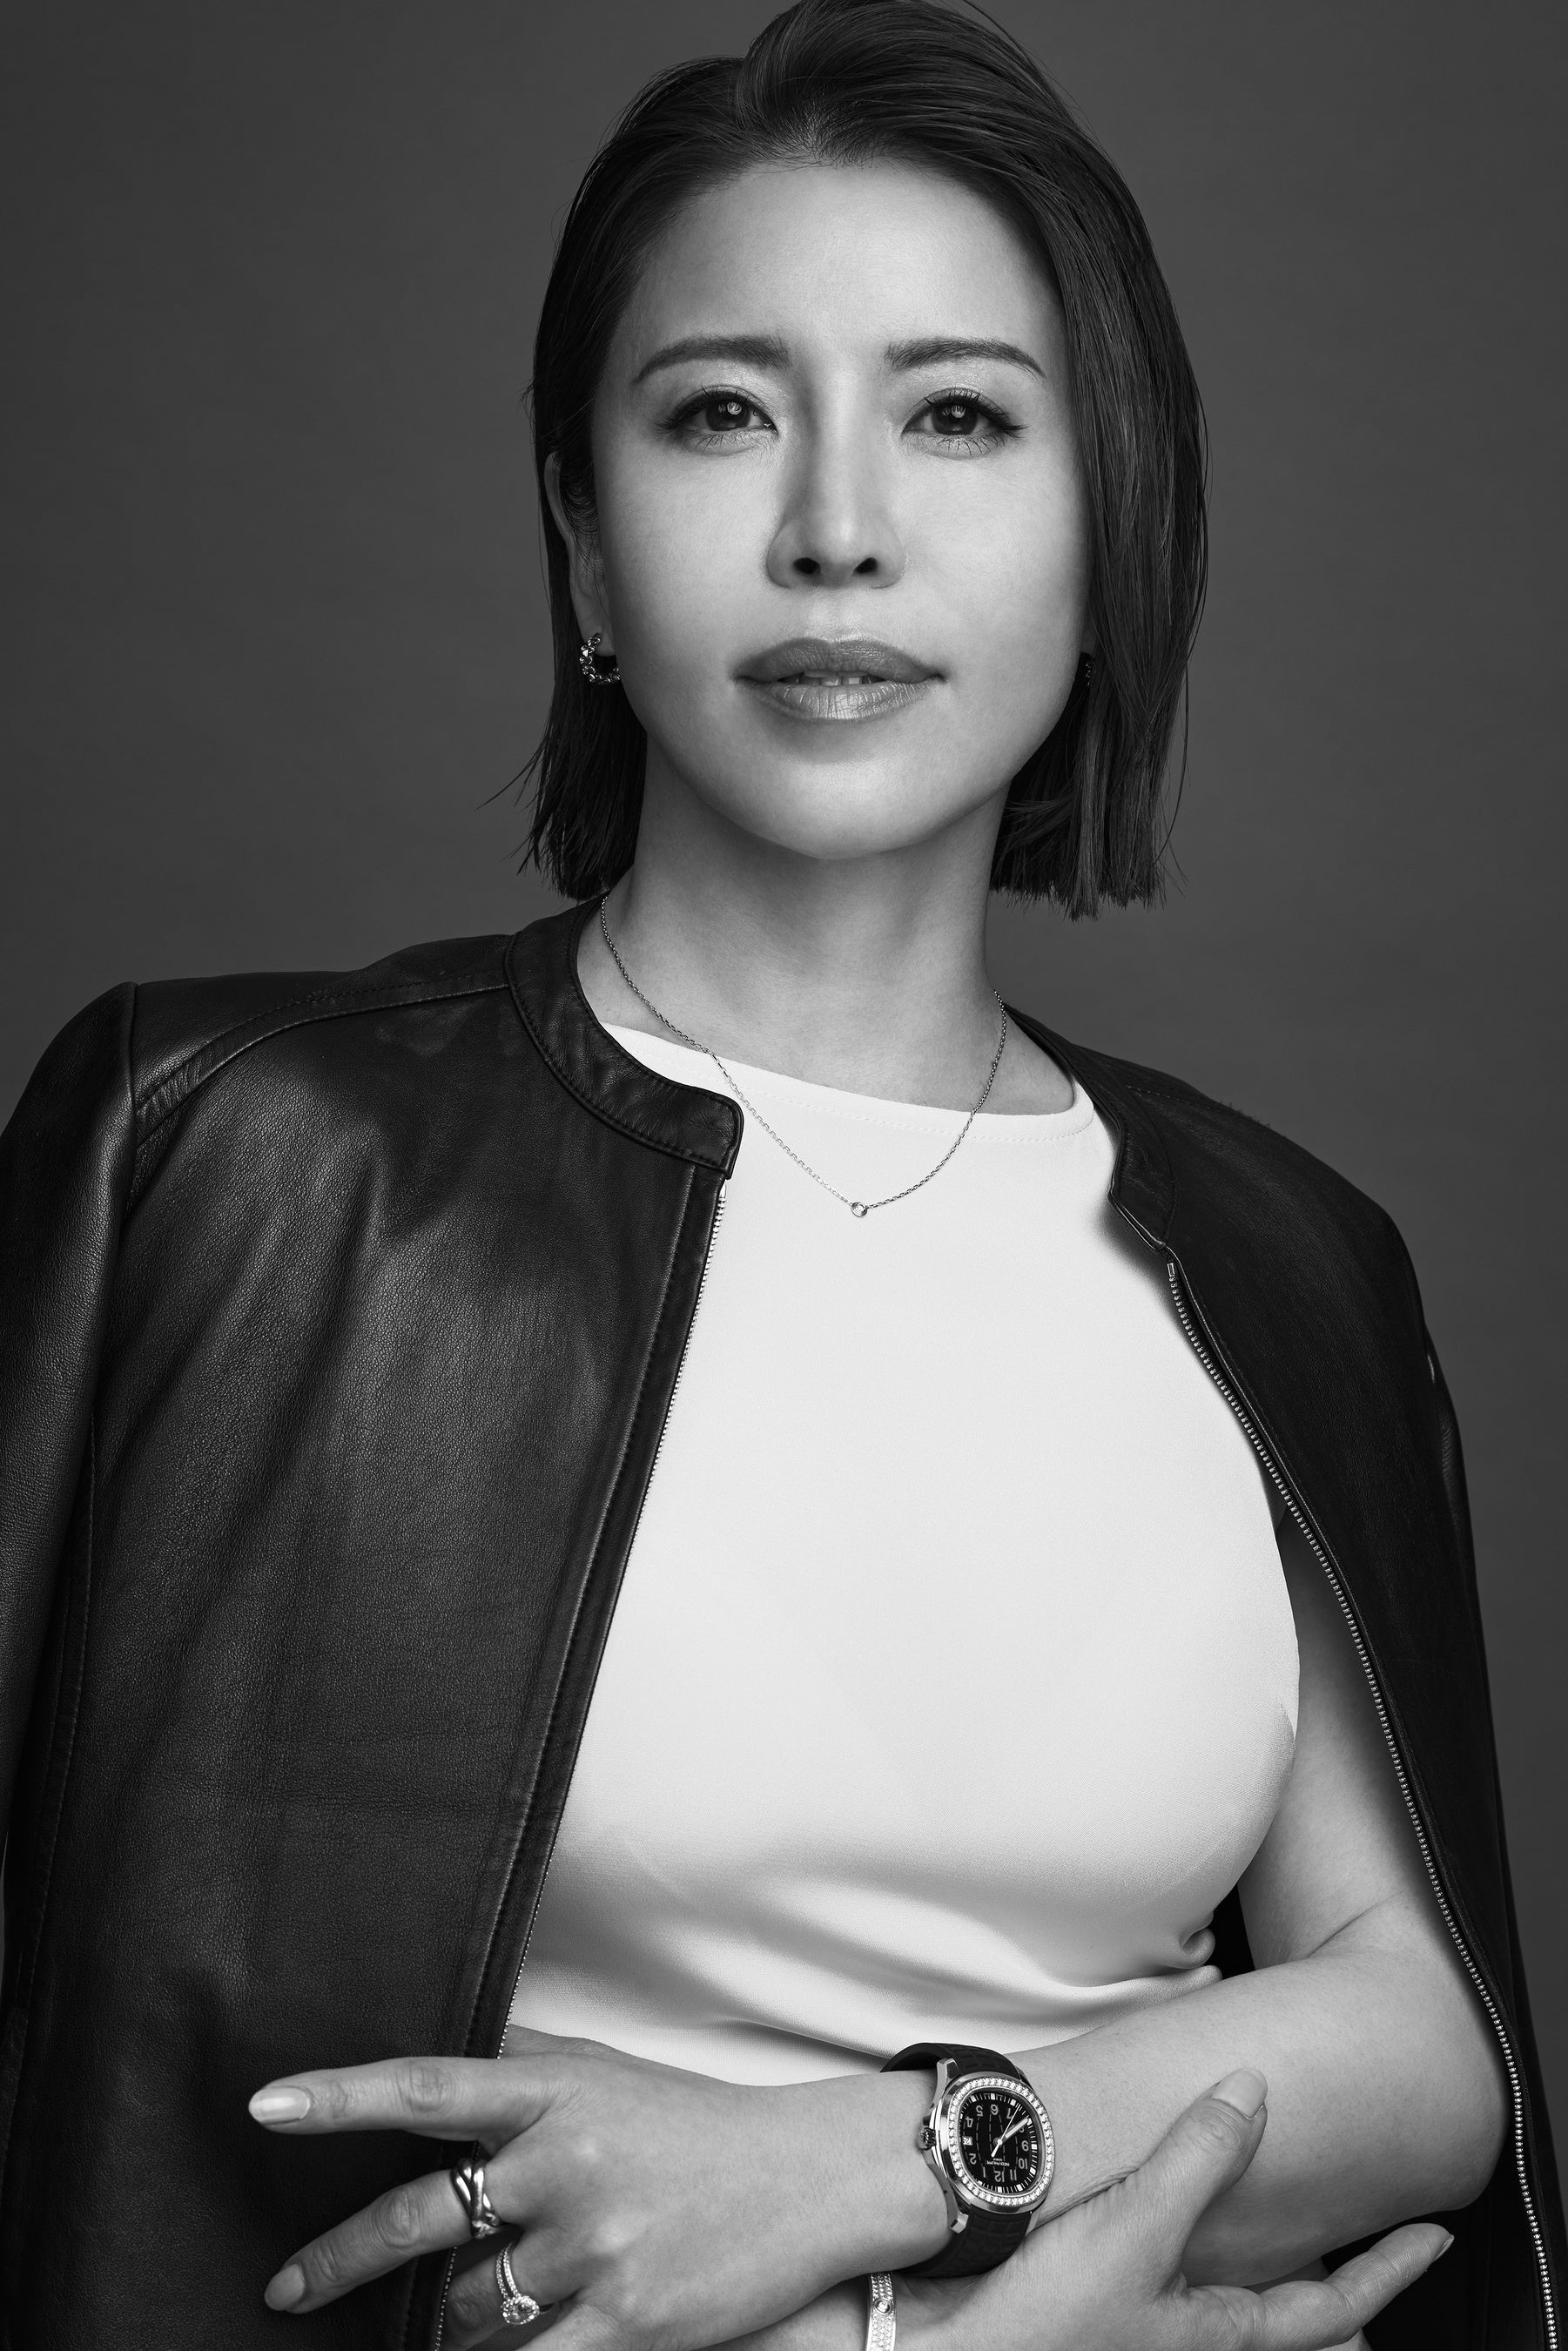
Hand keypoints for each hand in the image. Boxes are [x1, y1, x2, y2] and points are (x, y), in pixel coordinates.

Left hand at [248, 2028, 942, 2345]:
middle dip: (341, 2260)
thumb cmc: (694, 2124)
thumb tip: (423, 2082)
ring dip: (454, 2318)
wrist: (811, 2178)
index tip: (265, 2106)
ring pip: (469, 2307)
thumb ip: (517, 2074)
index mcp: (558, 2090)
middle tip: (286, 2290)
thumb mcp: (605, 2075)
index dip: (341, 2095)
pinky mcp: (627, 2321)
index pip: (429, 2085)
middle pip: (422, 2216)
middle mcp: (569, 2161)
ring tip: (482, 2305)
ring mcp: (597, 2245)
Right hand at [900, 2070, 1446, 2350]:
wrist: (940, 2349)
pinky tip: (1185, 2234)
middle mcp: (1187, 2340)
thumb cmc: (1038, 2320)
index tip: (1438, 2240)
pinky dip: (1209, 2265)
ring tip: (1301, 2251)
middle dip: (1339, 2302)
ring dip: (1276, 2283)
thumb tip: (1253, 2093)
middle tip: (1379, 2265)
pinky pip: (1182, 2291)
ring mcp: (1144, 2331)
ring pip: (1237, 2313)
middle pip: (1290, 2328)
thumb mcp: (1133, 2231)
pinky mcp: (1099, 2310)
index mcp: (1215, 2335)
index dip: (1388, 2272)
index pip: (1333, 2309)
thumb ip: (1197, 2159)